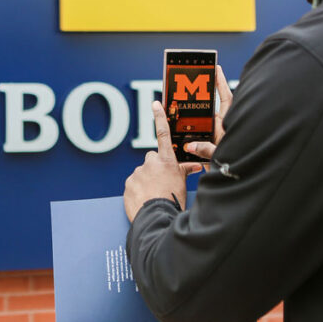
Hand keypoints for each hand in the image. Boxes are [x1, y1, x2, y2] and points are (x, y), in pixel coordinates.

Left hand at [124, 101, 197, 221]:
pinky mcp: (128, 183)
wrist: (157, 217)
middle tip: (161, 182)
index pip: (164, 134)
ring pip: (142, 172)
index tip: (155, 104)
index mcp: (166, 161)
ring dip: (147, 180)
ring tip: (154, 195)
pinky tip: (145, 199)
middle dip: (155, 167)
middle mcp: (150, 163)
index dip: (160, 117)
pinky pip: (134, 184)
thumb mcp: (183, 184)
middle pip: (152, 159)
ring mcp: (138, 172)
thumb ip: (185, 171)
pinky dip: (138, 190)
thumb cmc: (173, 201)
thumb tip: (194, 165)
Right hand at [183, 65, 232, 162]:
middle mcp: (224, 128)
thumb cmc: (234, 168)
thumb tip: (191, 145)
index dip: (221, 83)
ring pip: (205, 120)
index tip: (216, 68)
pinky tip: (183, 131)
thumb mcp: (219, 157)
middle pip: (213, 106)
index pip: (226, 99)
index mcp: (228, 125)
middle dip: (205, 95)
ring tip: (183, 104)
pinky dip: (193, 132)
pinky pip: (201, 134)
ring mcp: (218, 135)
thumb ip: (205, 150)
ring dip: (196, 115)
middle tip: (195, 81)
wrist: (237, 181)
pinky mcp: (213, 145)